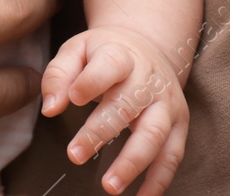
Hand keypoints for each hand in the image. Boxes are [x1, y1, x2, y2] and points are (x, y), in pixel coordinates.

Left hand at [40, 25, 188, 195]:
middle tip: (74, 155)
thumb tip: (51, 108)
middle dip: (101, 132)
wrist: (148, 47)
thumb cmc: (104, 53)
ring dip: (133, 163)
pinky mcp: (178, 125)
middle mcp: (148, 80)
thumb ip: (59, 75)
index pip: (110, 65)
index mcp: (121, 55)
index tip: (73, 99)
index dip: (92, 82)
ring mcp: (166, 104)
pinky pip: (172, 155)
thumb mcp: (77, 50)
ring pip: (154, 135)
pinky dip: (159, 180)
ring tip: (109, 187)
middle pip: (128, 106)